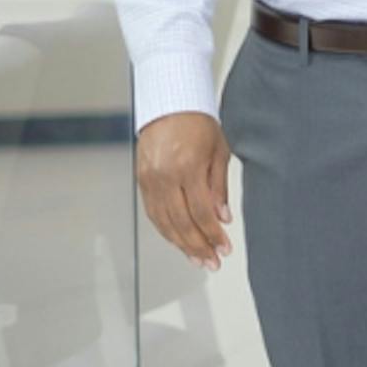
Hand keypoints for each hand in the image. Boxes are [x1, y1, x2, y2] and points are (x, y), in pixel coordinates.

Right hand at [136, 110, 234, 268]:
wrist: (169, 103)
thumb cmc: (197, 123)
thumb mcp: (218, 151)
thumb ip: (219, 187)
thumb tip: (223, 218)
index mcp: (186, 167)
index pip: (200, 211)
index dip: (213, 234)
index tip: (224, 248)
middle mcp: (164, 176)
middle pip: (181, 222)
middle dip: (198, 246)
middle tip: (212, 262)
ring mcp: (149, 179)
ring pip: (164, 222)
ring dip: (182, 244)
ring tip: (198, 259)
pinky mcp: (141, 180)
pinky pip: (153, 213)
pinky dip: (166, 230)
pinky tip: (179, 241)